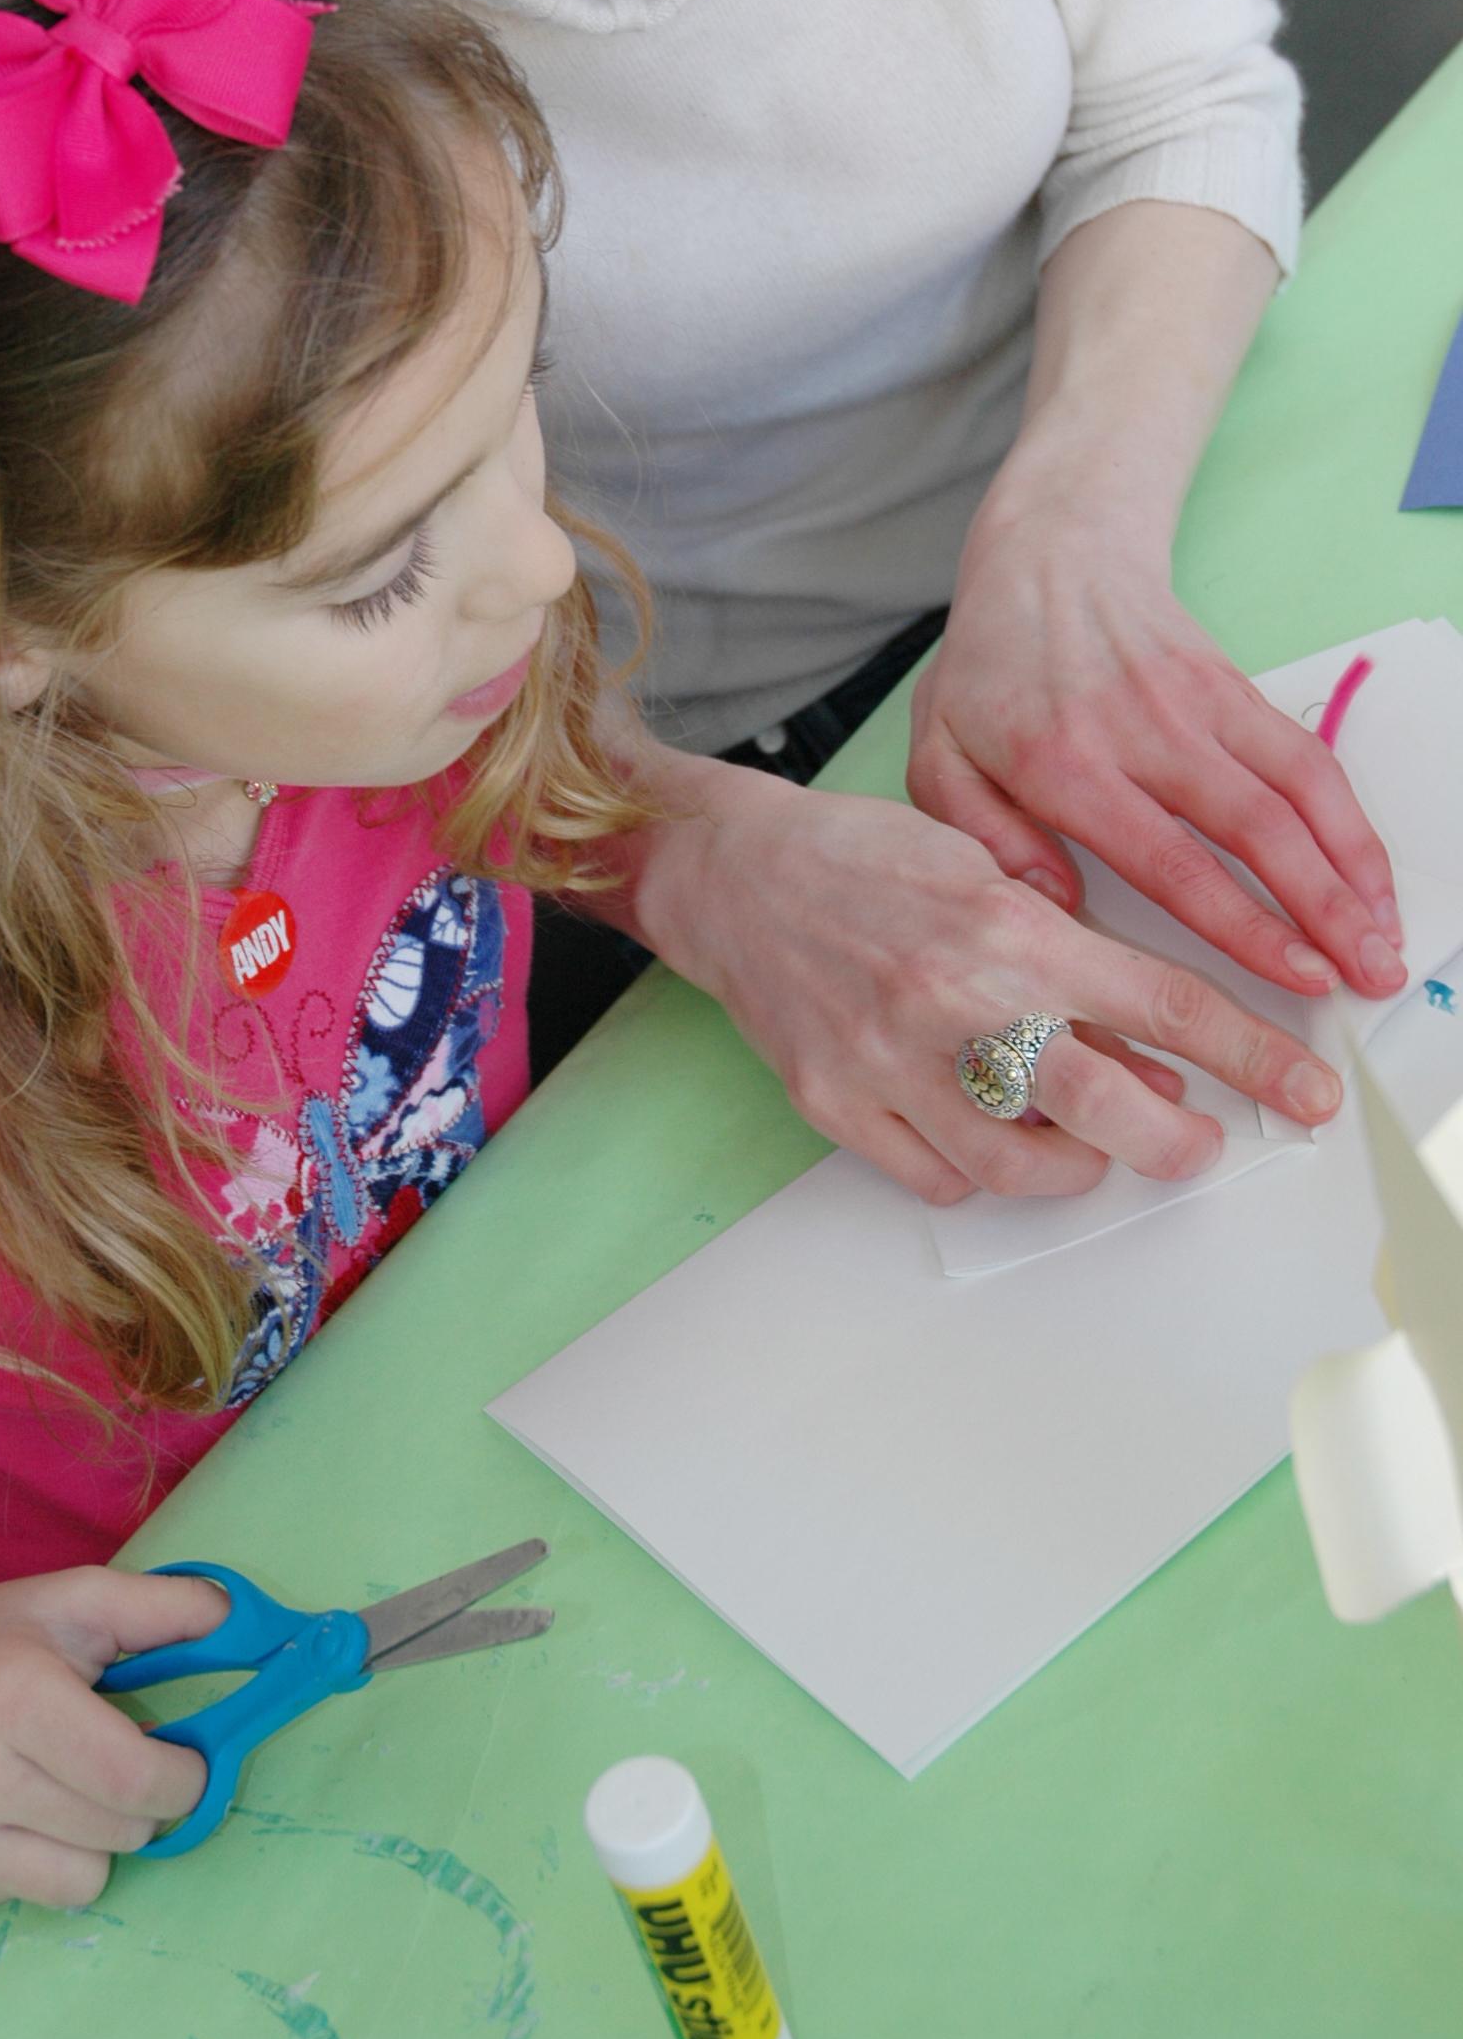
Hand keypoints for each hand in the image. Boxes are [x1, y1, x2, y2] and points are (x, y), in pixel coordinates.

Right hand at [0, 1566, 227, 1911]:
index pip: (135, 1776)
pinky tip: (5, 1817)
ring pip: (84, 1881)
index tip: (183, 1760)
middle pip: (120, 1831)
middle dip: (140, 1803)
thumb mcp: (66, 1602)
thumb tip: (247, 1623)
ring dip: (93, 1841)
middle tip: (111, 1766)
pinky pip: (29, 1900)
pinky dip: (37, 1863)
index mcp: (10, 1693)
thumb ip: (163, 1607)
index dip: (183, 1776)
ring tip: (56, 1790)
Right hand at [631, 759, 1341, 1206]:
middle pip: (1107, 1110)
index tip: (1304, 1092)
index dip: (1251, 1057)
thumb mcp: (984, 872)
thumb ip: (1065, 954)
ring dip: (1076, 1164)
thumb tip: (1145, 1048)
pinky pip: (939, 1177)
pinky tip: (989, 1132)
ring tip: (1085, 1138)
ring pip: (1022, 1164)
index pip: (1163, 1005)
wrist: (733, 875)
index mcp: (1008, 930)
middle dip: (1176, 1141)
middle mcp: (955, 1003)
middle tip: (1192, 1140)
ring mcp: (891, 1063)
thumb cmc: (862, 861)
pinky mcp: (837, 1103)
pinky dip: (982, 1172)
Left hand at [909, 512, 1403, 1000]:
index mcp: (1063, 763)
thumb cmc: (987, 669)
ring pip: (1300, 791)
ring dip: (1355, 869)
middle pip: (1256, 829)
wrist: (1045, 554)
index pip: (1171, 860)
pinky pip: (1308, 758)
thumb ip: (980, 834)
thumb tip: (1056, 904)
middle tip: (1370, 979)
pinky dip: (1349, 820)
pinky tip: (1370, 877)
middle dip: (1324, 911)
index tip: (1296, 978)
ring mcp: (1198, 704)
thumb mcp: (937, 752)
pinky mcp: (1236, 686)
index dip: (1243, 926)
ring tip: (1386, 942)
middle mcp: (1142, 732)